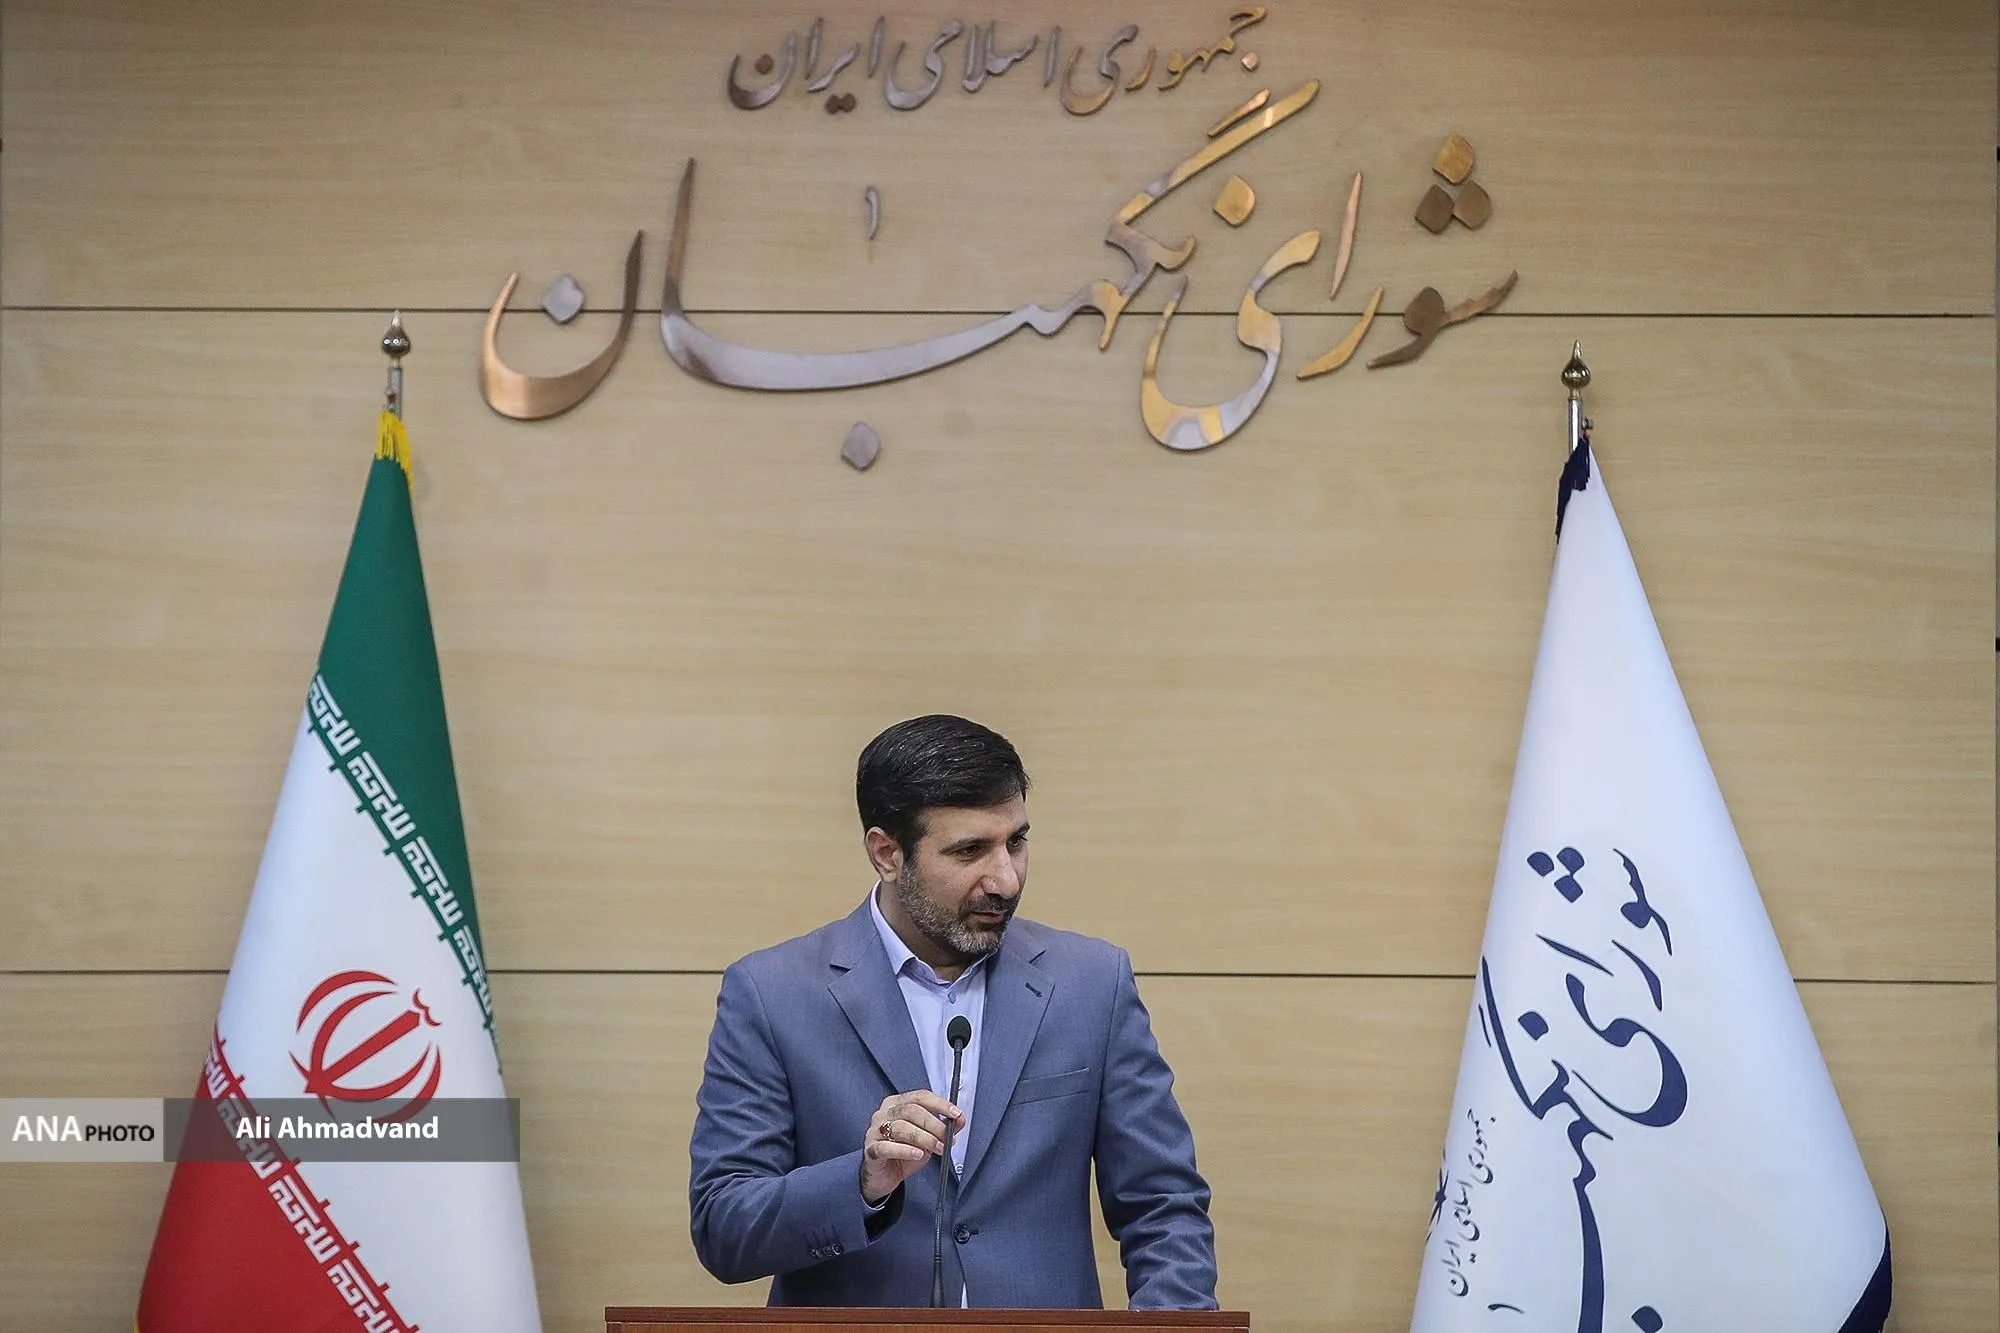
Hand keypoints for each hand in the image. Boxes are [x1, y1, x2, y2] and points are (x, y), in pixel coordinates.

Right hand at [859, 1090, 965, 1204]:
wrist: (883, 1176)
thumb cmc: (903, 1153)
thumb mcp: (927, 1138)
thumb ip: (942, 1127)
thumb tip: (960, 1119)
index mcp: (897, 1104)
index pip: (920, 1097)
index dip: (940, 1104)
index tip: (955, 1114)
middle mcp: (884, 1114)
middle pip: (911, 1111)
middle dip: (934, 1125)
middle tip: (948, 1138)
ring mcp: (875, 1131)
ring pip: (901, 1128)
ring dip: (925, 1139)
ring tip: (938, 1149)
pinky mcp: (871, 1150)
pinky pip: (887, 1147)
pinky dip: (905, 1150)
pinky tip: (918, 1154)